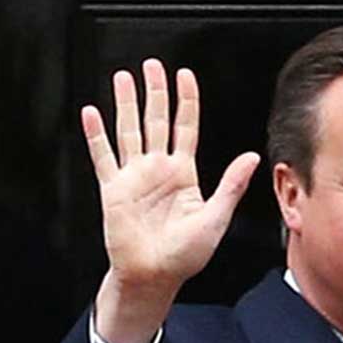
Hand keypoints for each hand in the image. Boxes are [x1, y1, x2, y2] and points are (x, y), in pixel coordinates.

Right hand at [82, 59, 260, 342]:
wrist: (154, 276)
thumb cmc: (184, 256)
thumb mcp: (215, 218)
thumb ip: (231, 185)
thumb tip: (251, 158)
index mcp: (184, 175)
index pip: (186, 127)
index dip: (186, 101)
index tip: (185, 75)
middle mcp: (158, 170)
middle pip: (156, 121)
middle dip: (155, 92)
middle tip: (152, 65)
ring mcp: (134, 177)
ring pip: (129, 130)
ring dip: (125, 104)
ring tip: (123, 78)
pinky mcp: (113, 189)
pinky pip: (103, 157)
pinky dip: (96, 135)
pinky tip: (91, 113)